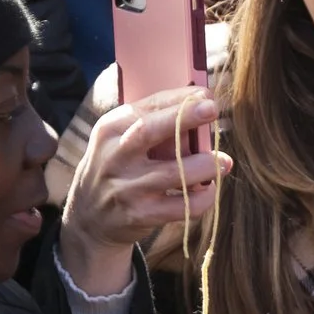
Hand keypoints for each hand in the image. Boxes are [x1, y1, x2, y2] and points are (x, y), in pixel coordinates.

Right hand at [59, 87, 227, 296]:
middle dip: (184, 118)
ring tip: (224, 162)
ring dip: (206, 165)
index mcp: (111, 128)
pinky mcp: (140, 214)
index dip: (180, 99)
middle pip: (150, 131)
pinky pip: (181, 207)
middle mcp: (115, 156)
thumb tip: (201, 101)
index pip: (148, 106)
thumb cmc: (117, 167)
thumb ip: (152, 121)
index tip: (206, 95)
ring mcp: (127, 187)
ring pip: (174, 173)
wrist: (89, 218)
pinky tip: (209, 190)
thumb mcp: (119, 138)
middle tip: (212, 109)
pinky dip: (202, 198)